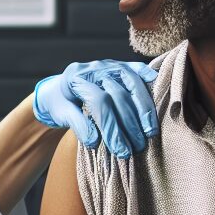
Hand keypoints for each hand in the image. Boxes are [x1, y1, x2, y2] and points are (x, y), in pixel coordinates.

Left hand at [33, 60, 158, 158]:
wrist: (57, 86)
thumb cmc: (60, 103)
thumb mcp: (60, 114)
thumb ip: (77, 125)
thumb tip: (95, 141)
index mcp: (76, 78)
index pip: (99, 102)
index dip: (111, 127)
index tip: (119, 150)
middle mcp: (94, 68)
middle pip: (118, 94)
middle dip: (130, 123)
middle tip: (138, 146)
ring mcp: (108, 65)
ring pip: (132, 82)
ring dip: (144, 108)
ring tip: (151, 131)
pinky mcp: (118, 66)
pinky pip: (136, 68)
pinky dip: (147, 75)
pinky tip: (156, 83)